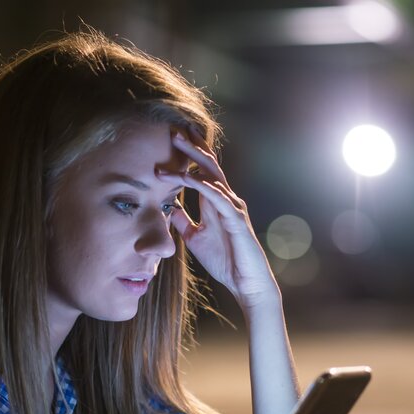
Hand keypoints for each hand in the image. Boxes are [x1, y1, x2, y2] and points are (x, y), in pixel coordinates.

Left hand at [156, 128, 277, 307]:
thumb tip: (168, 208)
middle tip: (172, 130)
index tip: (170, 140)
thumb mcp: (195, 238)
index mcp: (215, 203)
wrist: (246, 283)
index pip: (201, 171)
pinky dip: (201, 184)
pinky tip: (186, 176)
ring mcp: (232, 207)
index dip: (188, 154)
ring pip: (212, 175)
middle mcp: (226, 199)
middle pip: (207, 165)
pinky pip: (217, 196)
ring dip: (192, 159)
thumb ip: (183, 221)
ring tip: (176, 144)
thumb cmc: (225, 261)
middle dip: (191, 146)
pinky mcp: (236, 219)